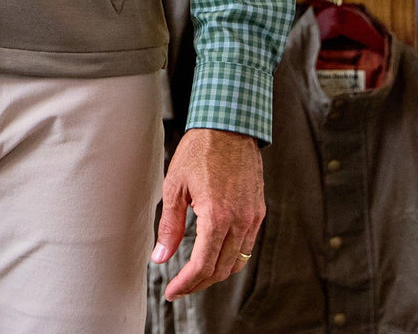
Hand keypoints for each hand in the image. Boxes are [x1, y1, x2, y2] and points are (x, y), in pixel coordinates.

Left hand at [150, 127, 264, 299]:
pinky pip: (247, 245)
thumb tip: (160, 258)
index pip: (202, 265)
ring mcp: (252, 217)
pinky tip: (215, 255)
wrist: (229, 125)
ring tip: (194, 275)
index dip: (186, 284)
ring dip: (215, 273)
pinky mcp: (258, 210)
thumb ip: (169, 225)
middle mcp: (239, 221)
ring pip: (236, 261)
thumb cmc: (199, 150)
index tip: (172, 291)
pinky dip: (231, 257)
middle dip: (198, 283)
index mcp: (216, 216)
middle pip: (220, 269)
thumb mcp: (175, 185)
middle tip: (179, 287)